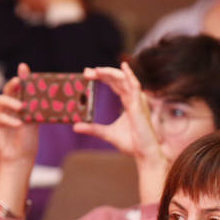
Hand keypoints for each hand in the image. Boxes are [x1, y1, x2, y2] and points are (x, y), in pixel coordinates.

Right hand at [0, 63, 39, 168]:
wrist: (21, 157)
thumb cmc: (28, 139)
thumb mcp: (35, 122)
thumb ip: (36, 108)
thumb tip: (47, 94)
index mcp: (19, 104)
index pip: (19, 88)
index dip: (21, 77)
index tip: (24, 67)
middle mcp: (8, 107)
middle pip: (7, 90)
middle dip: (13, 85)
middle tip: (19, 82)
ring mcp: (0, 115)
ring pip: (0, 100)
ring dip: (11, 101)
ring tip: (21, 107)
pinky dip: (8, 120)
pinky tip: (18, 124)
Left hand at [74, 62, 168, 202]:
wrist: (144, 153)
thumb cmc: (131, 143)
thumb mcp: (107, 133)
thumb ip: (93, 128)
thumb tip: (75, 126)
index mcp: (128, 103)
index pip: (115, 84)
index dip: (103, 77)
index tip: (88, 74)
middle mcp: (133, 99)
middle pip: (118, 79)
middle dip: (103, 73)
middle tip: (87, 71)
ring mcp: (137, 101)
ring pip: (124, 80)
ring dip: (110, 73)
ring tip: (96, 70)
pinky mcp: (139, 106)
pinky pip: (135, 86)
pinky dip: (130, 75)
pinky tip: (124, 67)